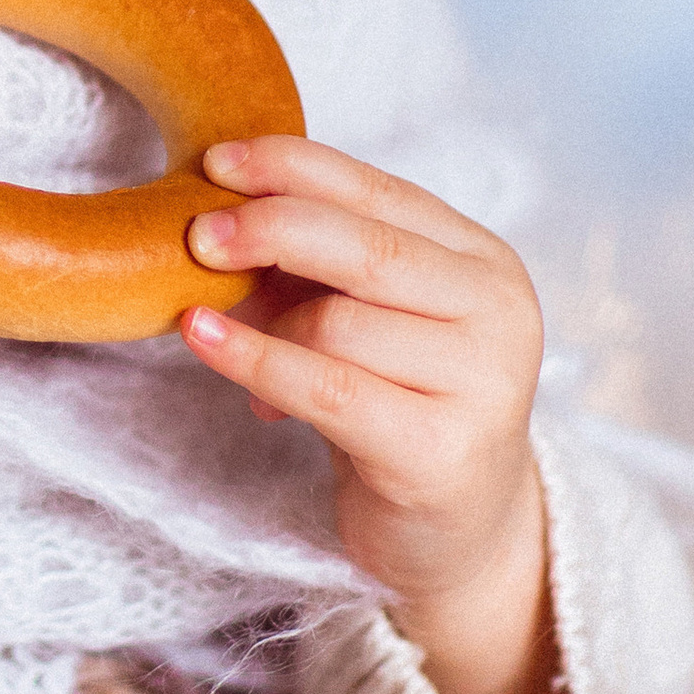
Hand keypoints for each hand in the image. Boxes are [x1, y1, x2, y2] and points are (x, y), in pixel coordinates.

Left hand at [178, 135, 565, 693]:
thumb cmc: (400, 407)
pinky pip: (325, 388)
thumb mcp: (371, 321)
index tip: (215, 160)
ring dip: (264, 326)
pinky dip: (252, 359)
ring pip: (337, 321)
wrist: (460, 533)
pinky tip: (201, 338)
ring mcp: (482, 384)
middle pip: (363, 246)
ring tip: (230, 342)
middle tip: (195, 234)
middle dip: (268, 228)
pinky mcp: (440, 451)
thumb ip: (321, 266)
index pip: (378, 191)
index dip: (292, 166)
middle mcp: (498, 313)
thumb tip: (219, 211)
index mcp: (483, 261)